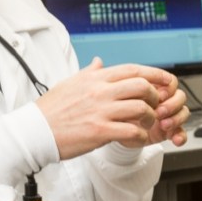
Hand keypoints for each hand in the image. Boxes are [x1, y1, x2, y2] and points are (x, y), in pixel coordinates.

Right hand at [34, 57, 174, 158]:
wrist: (34, 131)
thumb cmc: (51, 109)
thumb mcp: (70, 83)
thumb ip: (89, 72)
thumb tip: (98, 62)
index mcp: (95, 79)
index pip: (133, 69)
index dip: (155, 74)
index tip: (166, 80)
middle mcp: (100, 91)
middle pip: (142, 86)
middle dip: (155, 96)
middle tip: (154, 106)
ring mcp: (100, 111)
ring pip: (140, 108)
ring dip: (149, 118)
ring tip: (145, 124)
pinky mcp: (99, 131)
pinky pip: (131, 131)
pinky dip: (140, 135)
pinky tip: (136, 138)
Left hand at [126, 78, 189, 148]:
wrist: (118, 131)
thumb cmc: (121, 111)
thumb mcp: (125, 98)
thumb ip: (135, 89)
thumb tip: (141, 85)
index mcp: (155, 89)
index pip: (171, 82)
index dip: (168, 87)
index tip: (158, 95)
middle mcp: (164, 101)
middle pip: (180, 96)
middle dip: (172, 104)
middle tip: (159, 112)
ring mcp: (168, 116)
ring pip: (184, 112)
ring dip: (176, 119)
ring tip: (163, 125)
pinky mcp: (170, 131)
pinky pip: (182, 132)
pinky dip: (181, 136)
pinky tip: (176, 139)